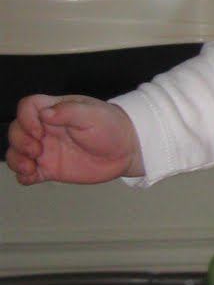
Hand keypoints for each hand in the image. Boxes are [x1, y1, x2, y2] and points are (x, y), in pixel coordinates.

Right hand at [6, 93, 140, 184]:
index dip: (26, 118)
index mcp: (55, 111)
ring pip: (18, 152)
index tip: (38, 130)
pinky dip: (23, 176)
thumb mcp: (93, 114)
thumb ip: (68, 112)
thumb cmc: (112, 127)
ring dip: (17, 159)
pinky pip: (29, 173)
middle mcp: (46, 129)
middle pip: (17, 130)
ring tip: (30, 167)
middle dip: (19, 141)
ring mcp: (47, 149)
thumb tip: (45, 114)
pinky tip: (31, 176)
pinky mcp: (51, 168)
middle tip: (37, 149)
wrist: (126, 151)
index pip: (27, 107)